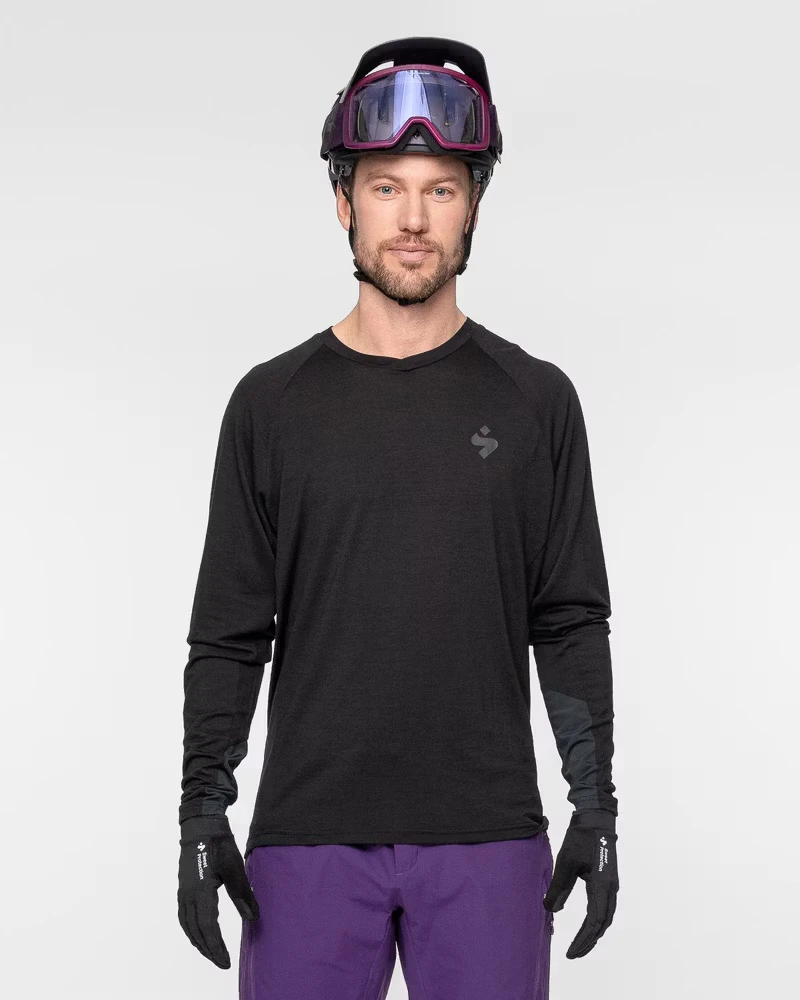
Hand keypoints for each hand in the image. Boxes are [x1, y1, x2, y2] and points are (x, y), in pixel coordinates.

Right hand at [177, 814, 259, 968]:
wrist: (201, 825)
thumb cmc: (219, 844)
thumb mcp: (235, 866)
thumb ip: (242, 893)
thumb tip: (253, 918)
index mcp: (200, 892)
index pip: (207, 928)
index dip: (216, 948)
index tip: (226, 963)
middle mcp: (187, 896)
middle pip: (195, 931)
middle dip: (208, 950)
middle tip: (221, 963)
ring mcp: (183, 892)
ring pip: (188, 926)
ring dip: (199, 942)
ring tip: (212, 952)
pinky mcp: (184, 888)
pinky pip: (184, 917)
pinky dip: (192, 930)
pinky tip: (200, 933)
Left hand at [543, 809, 618, 958]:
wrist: (596, 819)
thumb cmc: (580, 838)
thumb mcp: (566, 862)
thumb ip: (559, 887)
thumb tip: (552, 909)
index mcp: (602, 885)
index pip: (594, 921)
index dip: (583, 939)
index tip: (571, 952)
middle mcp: (611, 889)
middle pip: (602, 924)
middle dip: (588, 941)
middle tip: (573, 954)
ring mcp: (612, 885)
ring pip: (606, 917)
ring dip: (594, 933)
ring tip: (580, 945)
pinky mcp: (608, 881)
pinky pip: (605, 908)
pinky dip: (596, 921)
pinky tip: (587, 924)